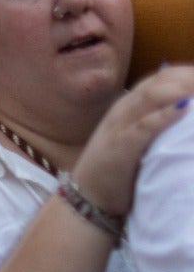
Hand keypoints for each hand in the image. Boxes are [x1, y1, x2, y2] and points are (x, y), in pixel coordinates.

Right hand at [72, 65, 193, 218]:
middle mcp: (124, 110)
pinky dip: (164, 115)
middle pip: (160, 82)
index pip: (163, 77)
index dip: (186, 74)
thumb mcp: (137, 138)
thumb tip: (187, 111)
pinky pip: (143, 126)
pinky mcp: (120, 147)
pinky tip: (183, 108)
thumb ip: (156, 122)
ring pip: (151, 97)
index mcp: (129, 105)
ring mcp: (120, 126)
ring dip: (181, 88)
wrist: (88, 197)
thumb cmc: (118, 169)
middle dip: (188, 77)